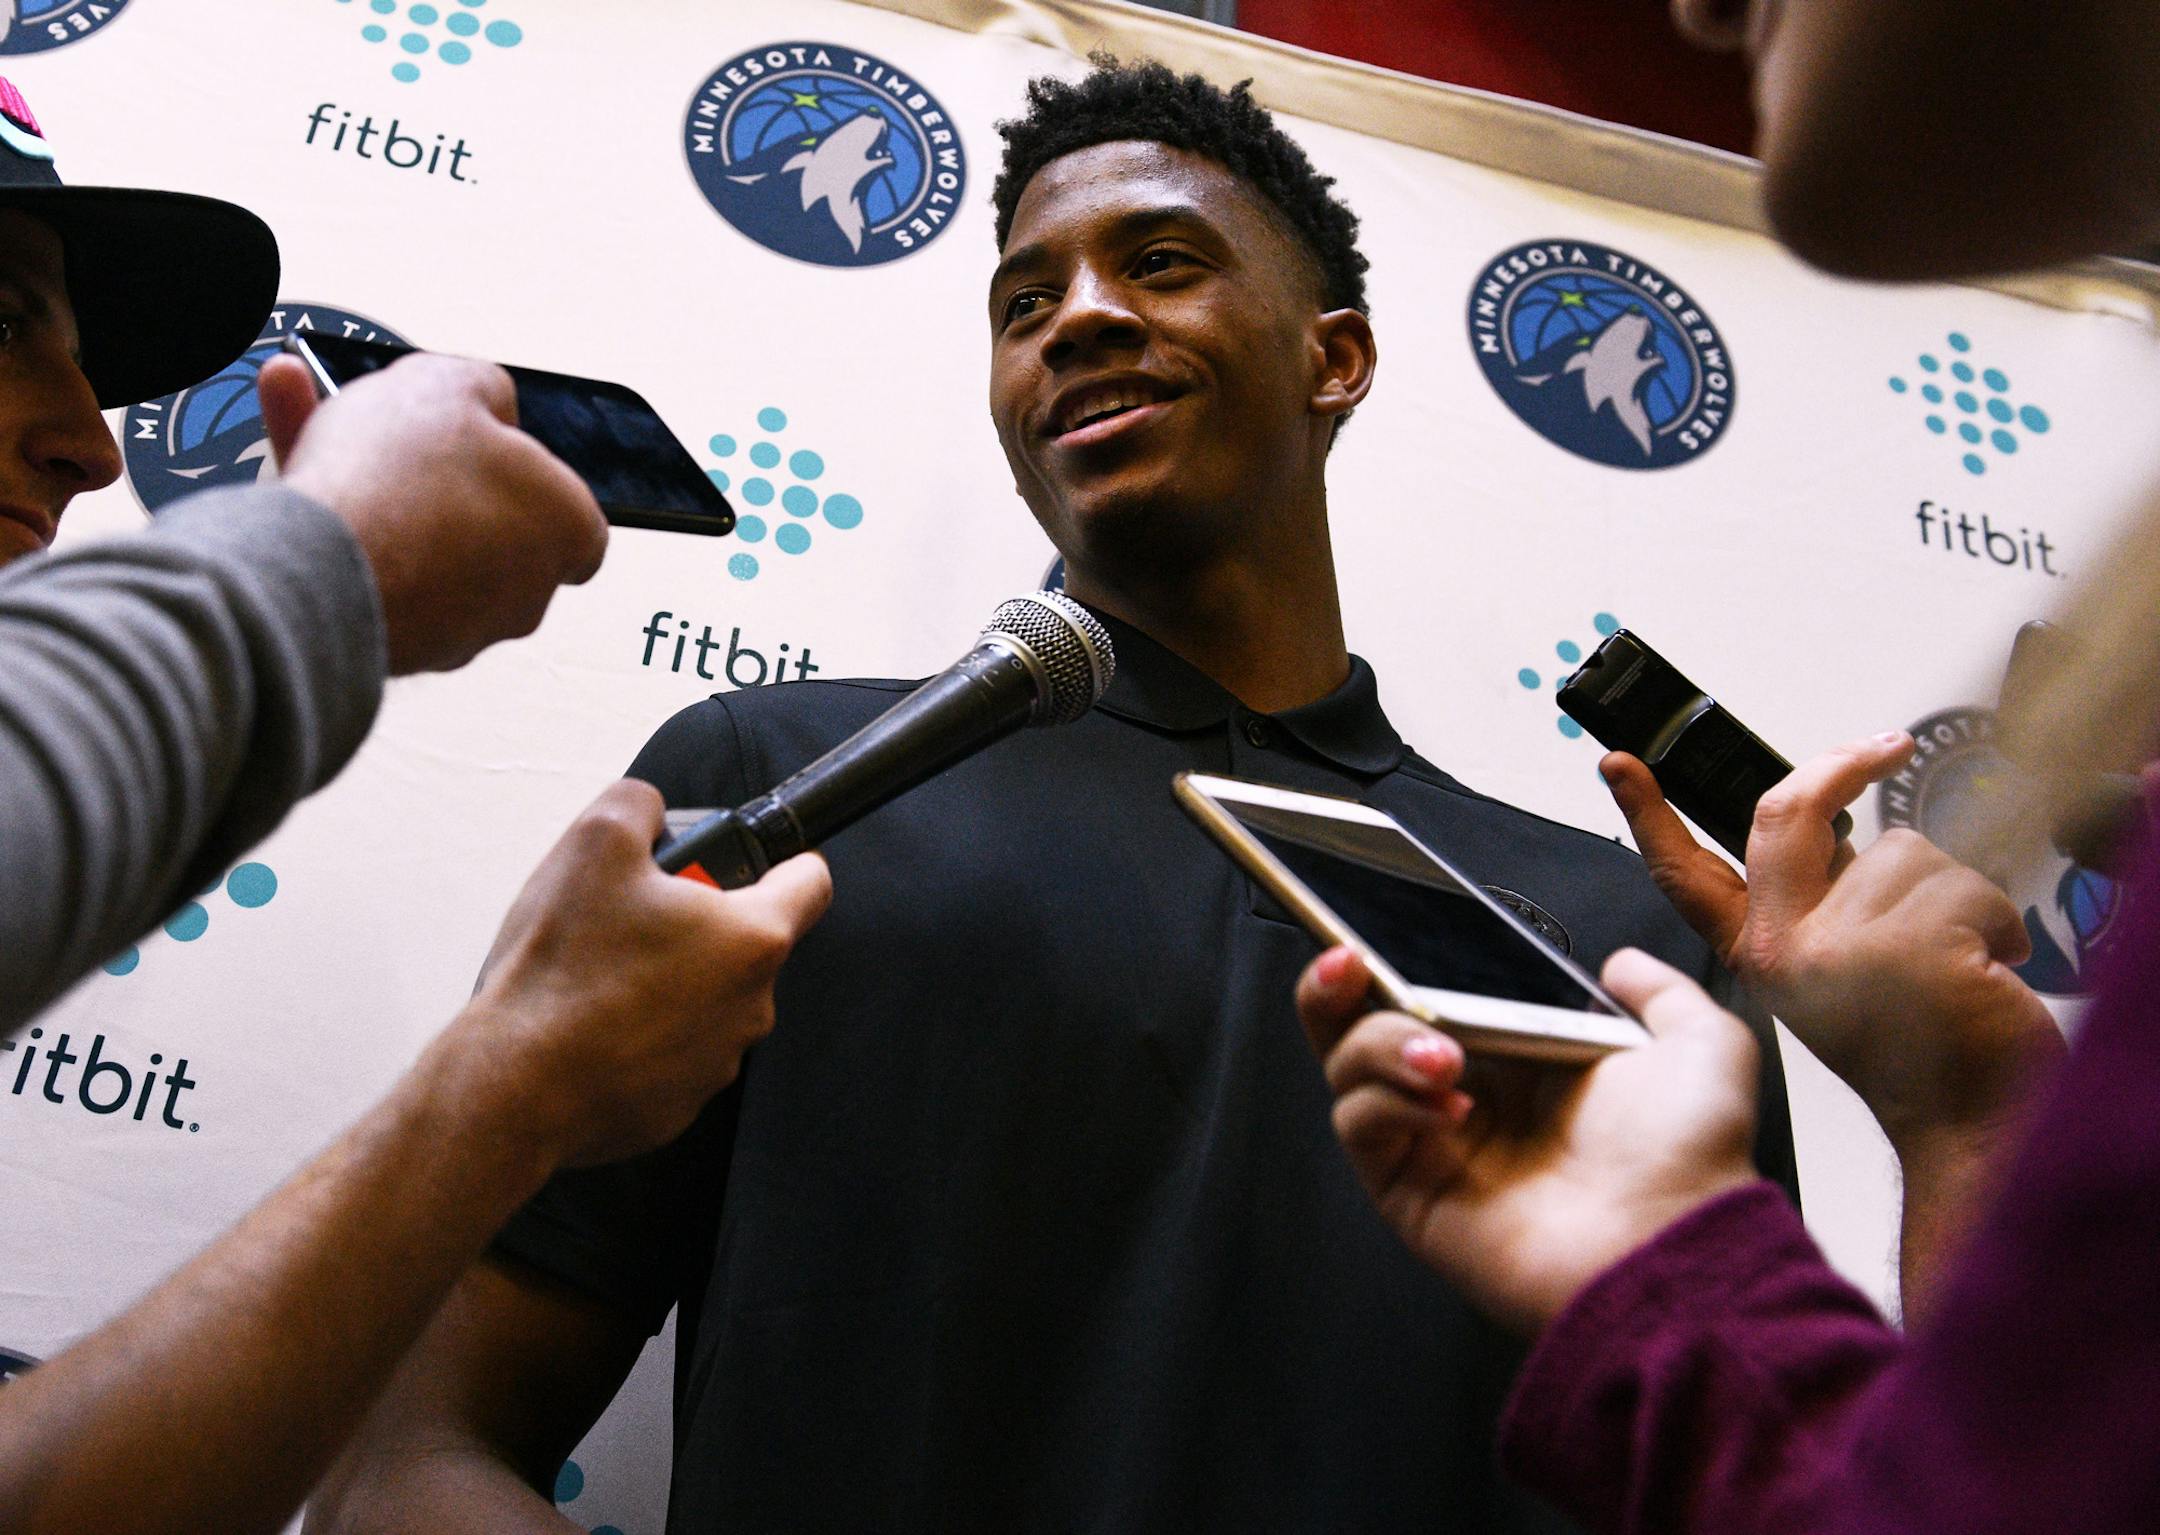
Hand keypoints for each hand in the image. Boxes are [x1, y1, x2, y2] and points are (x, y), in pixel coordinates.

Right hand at [258, 351, 607, 675]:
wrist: (319, 570)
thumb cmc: (401, 483)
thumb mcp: (450, 384)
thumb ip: (482, 389)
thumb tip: (486, 403)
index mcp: (567, 530)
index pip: (570, 513)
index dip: (523, 474)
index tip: (482, 450)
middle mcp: (526, 594)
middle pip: (492, 530)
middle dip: (446, 487)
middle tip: (398, 443)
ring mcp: (463, 631)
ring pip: (427, 553)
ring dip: (387, 504)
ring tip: (330, 446)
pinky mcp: (402, 649)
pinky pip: (381, 582)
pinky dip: (350, 543)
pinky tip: (305, 489)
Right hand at [454, 780, 830, 1167]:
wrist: (512, 1087)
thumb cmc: (562, 969)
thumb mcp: (595, 842)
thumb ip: (640, 804)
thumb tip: (650, 811)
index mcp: (752, 938)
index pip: (811, 882)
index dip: (786, 858)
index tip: (749, 859)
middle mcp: (752, 1006)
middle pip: (745, 942)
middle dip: (697, 922)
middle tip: (633, 916)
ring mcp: (717, 1062)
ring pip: (705, 999)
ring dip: (667, 981)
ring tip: (600, 973)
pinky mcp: (679, 1106)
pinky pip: (669, 1053)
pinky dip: (639, 1036)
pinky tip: (589, 1026)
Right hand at [1297, 947, 1759, 1333]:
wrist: (1669, 1242)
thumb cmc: (1686, 1160)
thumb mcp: (1701, 1046)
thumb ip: (1662, 990)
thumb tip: (1622, 962)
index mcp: (1522, 1061)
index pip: (1428, 996)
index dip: (1393, 960)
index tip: (1378, 933)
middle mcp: (1467, 1098)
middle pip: (1359, 1027)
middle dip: (1337, 987)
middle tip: (1350, 964)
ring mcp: (1432, 1146)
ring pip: (1349, 1069)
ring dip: (1379, 1042)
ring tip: (1441, 1053)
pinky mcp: (1409, 1191)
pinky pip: (1359, 1125)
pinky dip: (1385, 1100)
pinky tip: (1445, 1102)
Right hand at [1603, 734, 2062, 1145]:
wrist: (1974, 1123)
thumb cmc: (1926, 1048)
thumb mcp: (1843, 971)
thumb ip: (1825, 902)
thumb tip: (1846, 830)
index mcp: (1762, 952)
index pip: (1685, 874)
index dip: (1647, 812)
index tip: (1620, 765)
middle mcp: (1784, 950)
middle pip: (1785, 815)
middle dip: (1842, 765)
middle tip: (1883, 747)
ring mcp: (1839, 949)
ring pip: (1903, 850)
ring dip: (1956, 891)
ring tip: (1963, 954)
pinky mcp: (1906, 947)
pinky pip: (1961, 883)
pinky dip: (1996, 919)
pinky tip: (1988, 968)